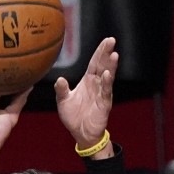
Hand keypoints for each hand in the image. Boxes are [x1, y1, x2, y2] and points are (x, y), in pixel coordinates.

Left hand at [54, 37, 117, 154]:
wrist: (81, 133)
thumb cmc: (73, 116)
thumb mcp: (63, 101)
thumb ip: (62, 90)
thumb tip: (60, 79)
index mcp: (88, 81)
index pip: (95, 62)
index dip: (100, 51)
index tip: (106, 40)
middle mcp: (97, 84)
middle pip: (103, 65)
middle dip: (107, 53)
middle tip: (111, 40)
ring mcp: (102, 93)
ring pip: (108, 77)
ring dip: (111, 66)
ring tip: (114, 54)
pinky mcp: (104, 104)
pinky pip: (106, 91)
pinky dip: (107, 83)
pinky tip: (108, 74)